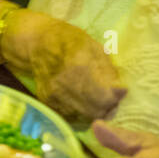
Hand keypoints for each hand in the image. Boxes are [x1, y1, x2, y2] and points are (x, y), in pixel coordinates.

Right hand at [7, 11, 124, 120]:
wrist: (36, 44)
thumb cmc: (69, 40)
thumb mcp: (94, 46)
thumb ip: (108, 70)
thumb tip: (121, 91)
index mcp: (78, 66)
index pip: (104, 98)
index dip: (116, 97)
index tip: (119, 91)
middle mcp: (64, 85)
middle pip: (96, 111)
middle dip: (108, 107)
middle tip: (110, 96)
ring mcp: (54, 96)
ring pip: (85, 117)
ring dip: (96, 111)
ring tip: (97, 96)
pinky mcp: (48, 103)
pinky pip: (73, 116)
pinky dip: (82, 112)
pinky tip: (83, 99)